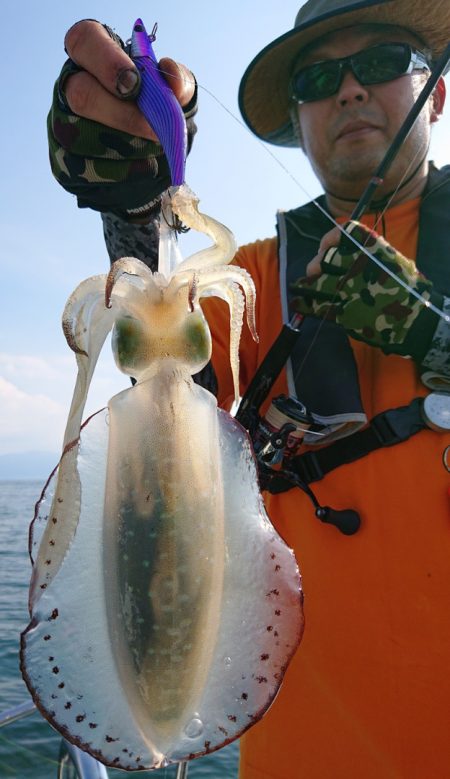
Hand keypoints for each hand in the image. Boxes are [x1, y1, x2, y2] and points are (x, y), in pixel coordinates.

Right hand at [48, 20, 197, 217]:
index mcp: (94, 55)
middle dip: (122, 115)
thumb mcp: (174, 94)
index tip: (136, 84)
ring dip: (127, 147)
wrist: (151, 159)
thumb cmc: (158, 113)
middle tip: (154, 130)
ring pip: (84, 135)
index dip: (108, 60)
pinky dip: (121, 170)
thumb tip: (171, 74)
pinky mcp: (64, 159)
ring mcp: (62, 123)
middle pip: (81, 94)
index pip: (84, 40)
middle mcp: (70, 85)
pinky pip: (88, 167)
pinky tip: (139, 167)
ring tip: (152, 150)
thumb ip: (179, 81)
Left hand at [291, 221, 441, 362]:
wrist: (415, 317)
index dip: (328, 242)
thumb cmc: (404, 287)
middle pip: (322, 261)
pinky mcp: (341, 311)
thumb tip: (339, 252)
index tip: (325, 248)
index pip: (339, 236)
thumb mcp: (388, 261)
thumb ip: (364, 255)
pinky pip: (314, 306)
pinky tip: (298, 305)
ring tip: (301, 288)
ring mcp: (346, 289)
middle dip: (316, 267)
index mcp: (369, 248)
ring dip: (306, 286)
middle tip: (314, 273)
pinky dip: (303, 305)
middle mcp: (354, 265)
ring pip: (314, 283)